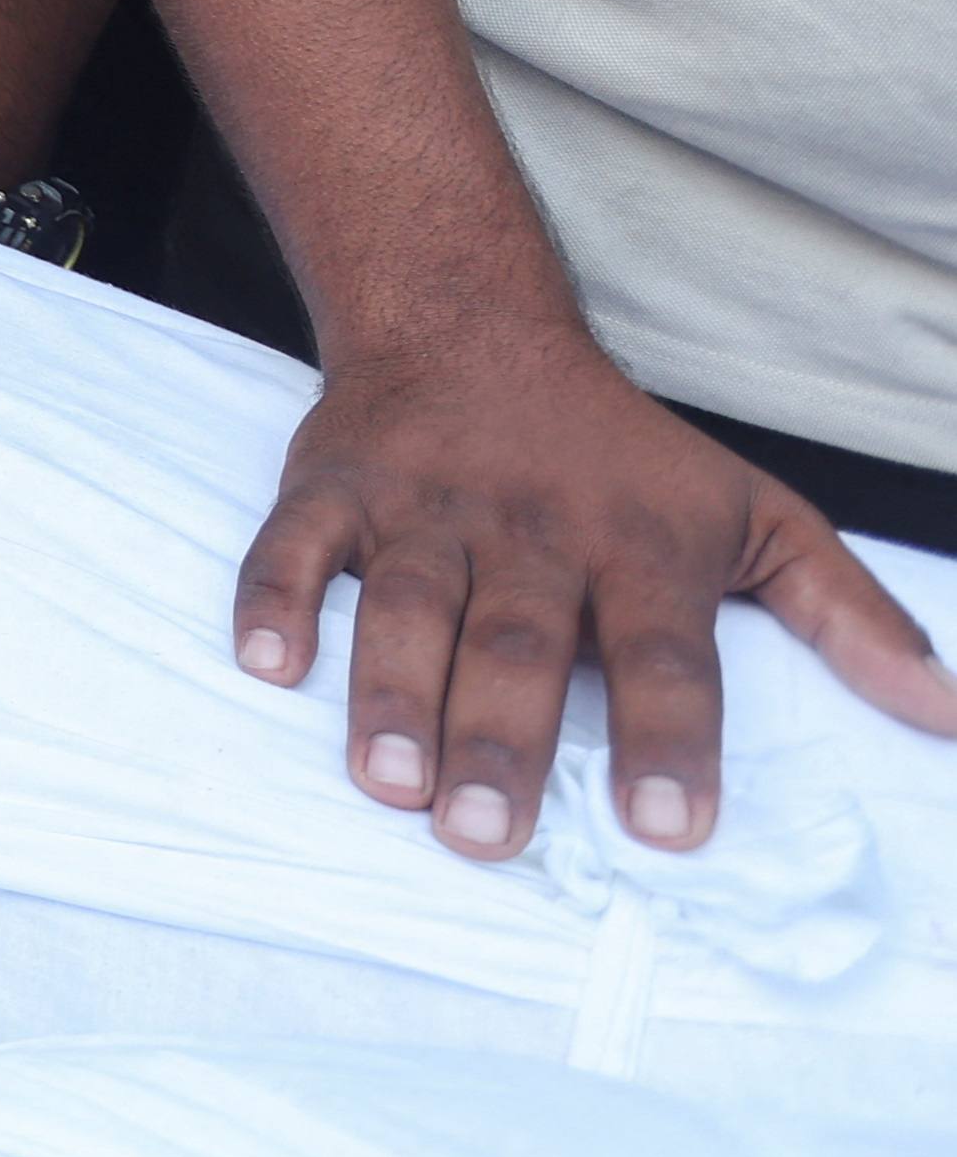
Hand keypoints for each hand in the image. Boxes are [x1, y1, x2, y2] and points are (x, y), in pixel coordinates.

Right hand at [238, 323, 956, 858]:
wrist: (468, 320)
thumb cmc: (620, 452)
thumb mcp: (755, 515)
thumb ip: (849, 616)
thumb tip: (948, 715)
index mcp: (639, 546)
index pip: (665, 654)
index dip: (667, 740)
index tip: (666, 830)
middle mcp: (531, 528)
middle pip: (519, 644)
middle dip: (501, 741)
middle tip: (488, 835)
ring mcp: (423, 507)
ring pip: (403, 605)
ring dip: (391, 693)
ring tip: (389, 782)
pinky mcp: (330, 487)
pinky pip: (291, 547)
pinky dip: (272, 601)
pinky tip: (268, 664)